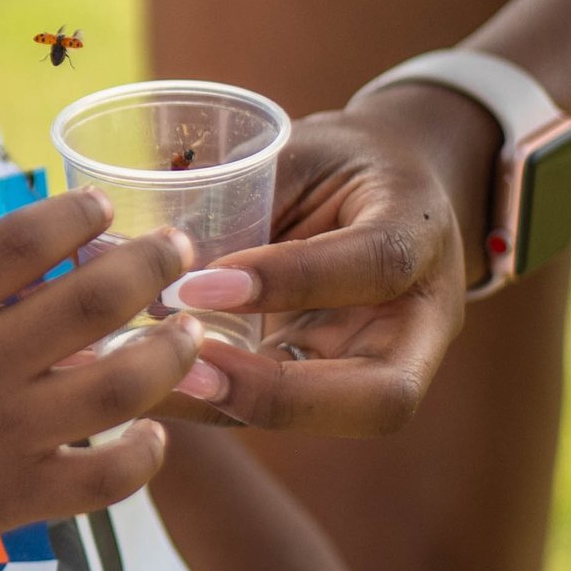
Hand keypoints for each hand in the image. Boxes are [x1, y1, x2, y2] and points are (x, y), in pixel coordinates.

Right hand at [0, 187, 209, 570]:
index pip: (17, 242)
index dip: (73, 215)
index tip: (104, 205)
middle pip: (87, 302)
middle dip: (149, 265)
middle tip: (180, 248)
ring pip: (113, 385)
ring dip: (166, 353)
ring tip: (189, 331)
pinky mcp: (10, 499)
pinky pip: (99, 479)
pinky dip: (141, 457)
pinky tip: (156, 433)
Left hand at [159, 88, 495, 434]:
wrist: (396, 193)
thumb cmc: (339, 163)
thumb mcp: (305, 151)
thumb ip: (248, 190)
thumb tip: (150, 242)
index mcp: (420, 232)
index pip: (375, 265)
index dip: (291, 279)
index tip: (199, 283)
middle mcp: (418, 319)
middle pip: (384, 392)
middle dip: (283, 393)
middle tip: (192, 368)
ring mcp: (386, 363)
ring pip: (340, 419)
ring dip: (245, 409)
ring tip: (164, 385)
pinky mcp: (340, 385)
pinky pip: (291, 410)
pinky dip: (224, 406)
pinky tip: (161, 391)